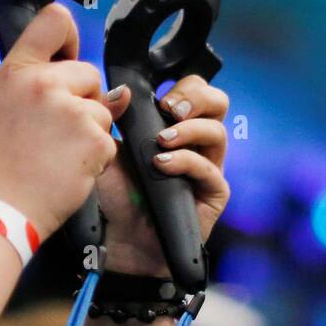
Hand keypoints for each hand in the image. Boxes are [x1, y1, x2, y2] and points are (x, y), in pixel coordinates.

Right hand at [0, 4, 127, 238]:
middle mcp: (42, 83)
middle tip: (53, 131)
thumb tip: (112, 90)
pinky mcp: (93, 137)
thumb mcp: (6, 107)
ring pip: (102, 109)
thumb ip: (46, 85)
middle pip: (89, 72)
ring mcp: (71, 110)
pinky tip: (68, 166)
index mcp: (16, 71)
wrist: (0, 206)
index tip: (68, 57)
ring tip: (56, 152)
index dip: (70, 38)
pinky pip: (108, 138)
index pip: (54, 21)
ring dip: (89, 131)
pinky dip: (95, 156)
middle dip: (83, 99)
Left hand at [95, 74, 230, 275]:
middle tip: (170, 109)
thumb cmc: (112, 195)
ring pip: (218, 133)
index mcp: (174, 127)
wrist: (115, 239)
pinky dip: (186, 162)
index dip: (186, 86)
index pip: (196, 91)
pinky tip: (162, 166)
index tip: (159, 96)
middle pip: (218, 103)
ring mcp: (206, 168)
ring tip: (161, 142)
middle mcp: (195, 144)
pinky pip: (210, 170)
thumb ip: (113, 117)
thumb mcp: (107, 149)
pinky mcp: (213, 194)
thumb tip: (122, 90)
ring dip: (189, 130)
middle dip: (197, 98)